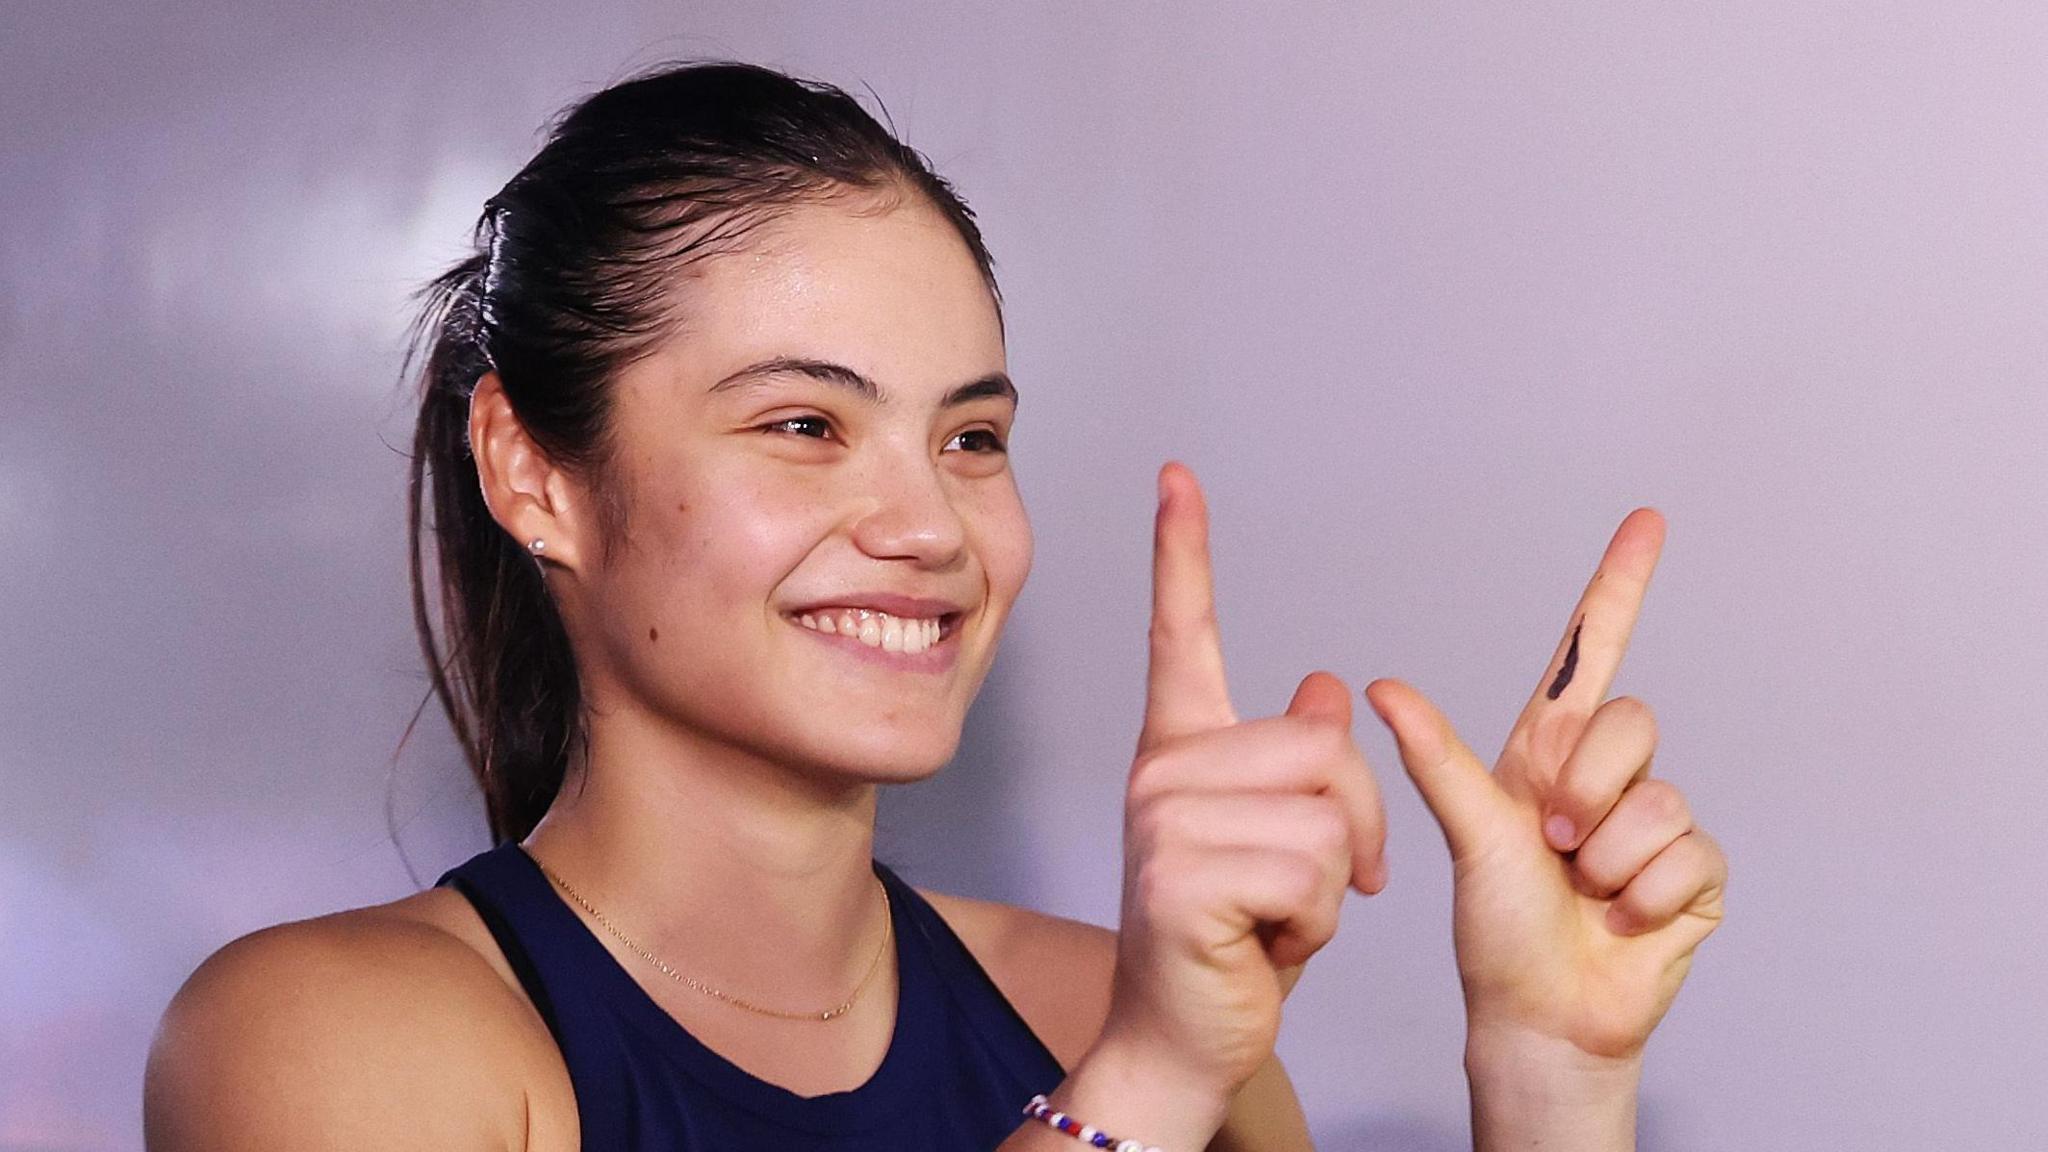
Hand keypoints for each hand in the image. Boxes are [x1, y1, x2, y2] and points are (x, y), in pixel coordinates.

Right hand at [1088, 463, 1388, 1125]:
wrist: (1180, 1037)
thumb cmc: (1229, 940)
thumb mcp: (1277, 840)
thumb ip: (1293, 761)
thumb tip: (1330, 690)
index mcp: (1181, 749)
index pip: (1184, 633)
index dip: (1184, 550)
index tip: (1179, 477)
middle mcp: (1163, 769)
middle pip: (1326, 748)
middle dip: (1354, 830)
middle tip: (1310, 889)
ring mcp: (1166, 819)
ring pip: (1331, 816)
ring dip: (1334, 888)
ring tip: (1278, 919)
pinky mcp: (1185, 876)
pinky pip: (1315, 872)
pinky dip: (1316, 925)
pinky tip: (1265, 945)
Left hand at [1364, 509, 1726, 1067]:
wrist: (1542, 1016)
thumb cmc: (1495, 928)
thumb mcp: (1467, 836)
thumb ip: (1436, 759)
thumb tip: (1381, 686)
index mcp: (1548, 752)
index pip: (1590, 652)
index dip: (1617, 586)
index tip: (1643, 521)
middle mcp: (1605, 777)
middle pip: (1631, 722)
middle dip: (1586, 789)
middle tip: (1553, 844)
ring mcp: (1656, 823)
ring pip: (1659, 797)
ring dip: (1608, 856)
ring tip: (1580, 890)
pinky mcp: (1696, 873)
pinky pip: (1688, 853)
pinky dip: (1643, 895)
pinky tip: (1618, 919)